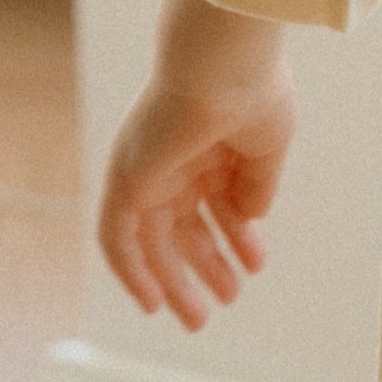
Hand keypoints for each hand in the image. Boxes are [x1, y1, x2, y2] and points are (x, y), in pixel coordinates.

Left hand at [98, 0, 293, 329]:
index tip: (255, 265)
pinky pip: (116, 238)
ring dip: (175, 279)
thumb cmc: (252, 90)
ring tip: (201, 317)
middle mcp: (169, 160)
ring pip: (152, 240)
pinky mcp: (126, 180)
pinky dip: (131, 271)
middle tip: (224, 302)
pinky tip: (152, 302)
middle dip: (204, 266)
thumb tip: (250, 218)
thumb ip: (256, 186)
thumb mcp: (265, 149)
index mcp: (205, 146)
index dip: (236, 238)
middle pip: (181, 226)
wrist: (225, 63)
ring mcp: (145, 170)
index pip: (214, 203)